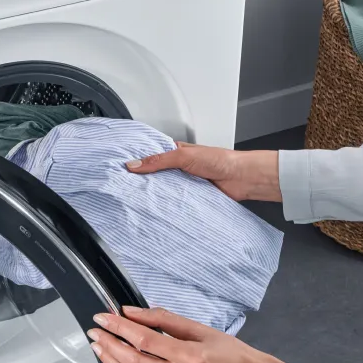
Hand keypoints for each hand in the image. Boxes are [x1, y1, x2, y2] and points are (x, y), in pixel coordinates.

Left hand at [87, 307, 300, 362]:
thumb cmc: (236, 356)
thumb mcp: (202, 329)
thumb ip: (165, 320)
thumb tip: (133, 312)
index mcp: (190, 356)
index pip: (143, 339)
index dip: (118, 327)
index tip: (103, 318)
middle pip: (133, 362)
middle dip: (108, 346)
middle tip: (95, 333)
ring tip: (100, 350)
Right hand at [125, 141, 281, 202]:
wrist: (242, 178)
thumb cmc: (220, 160)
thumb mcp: (184, 156)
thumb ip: (159, 161)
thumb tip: (134, 164)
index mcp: (175, 153)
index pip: (151, 156)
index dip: (137, 161)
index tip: (120, 168)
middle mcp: (178, 168)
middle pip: (154, 175)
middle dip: (142, 181)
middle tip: (124, 187)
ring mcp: (184, 184)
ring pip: (163, 190)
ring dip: (155, 194)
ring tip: (136, 200)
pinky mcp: (190, 199)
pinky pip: (174, 202)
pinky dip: (167, 205)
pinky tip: (157, 209)